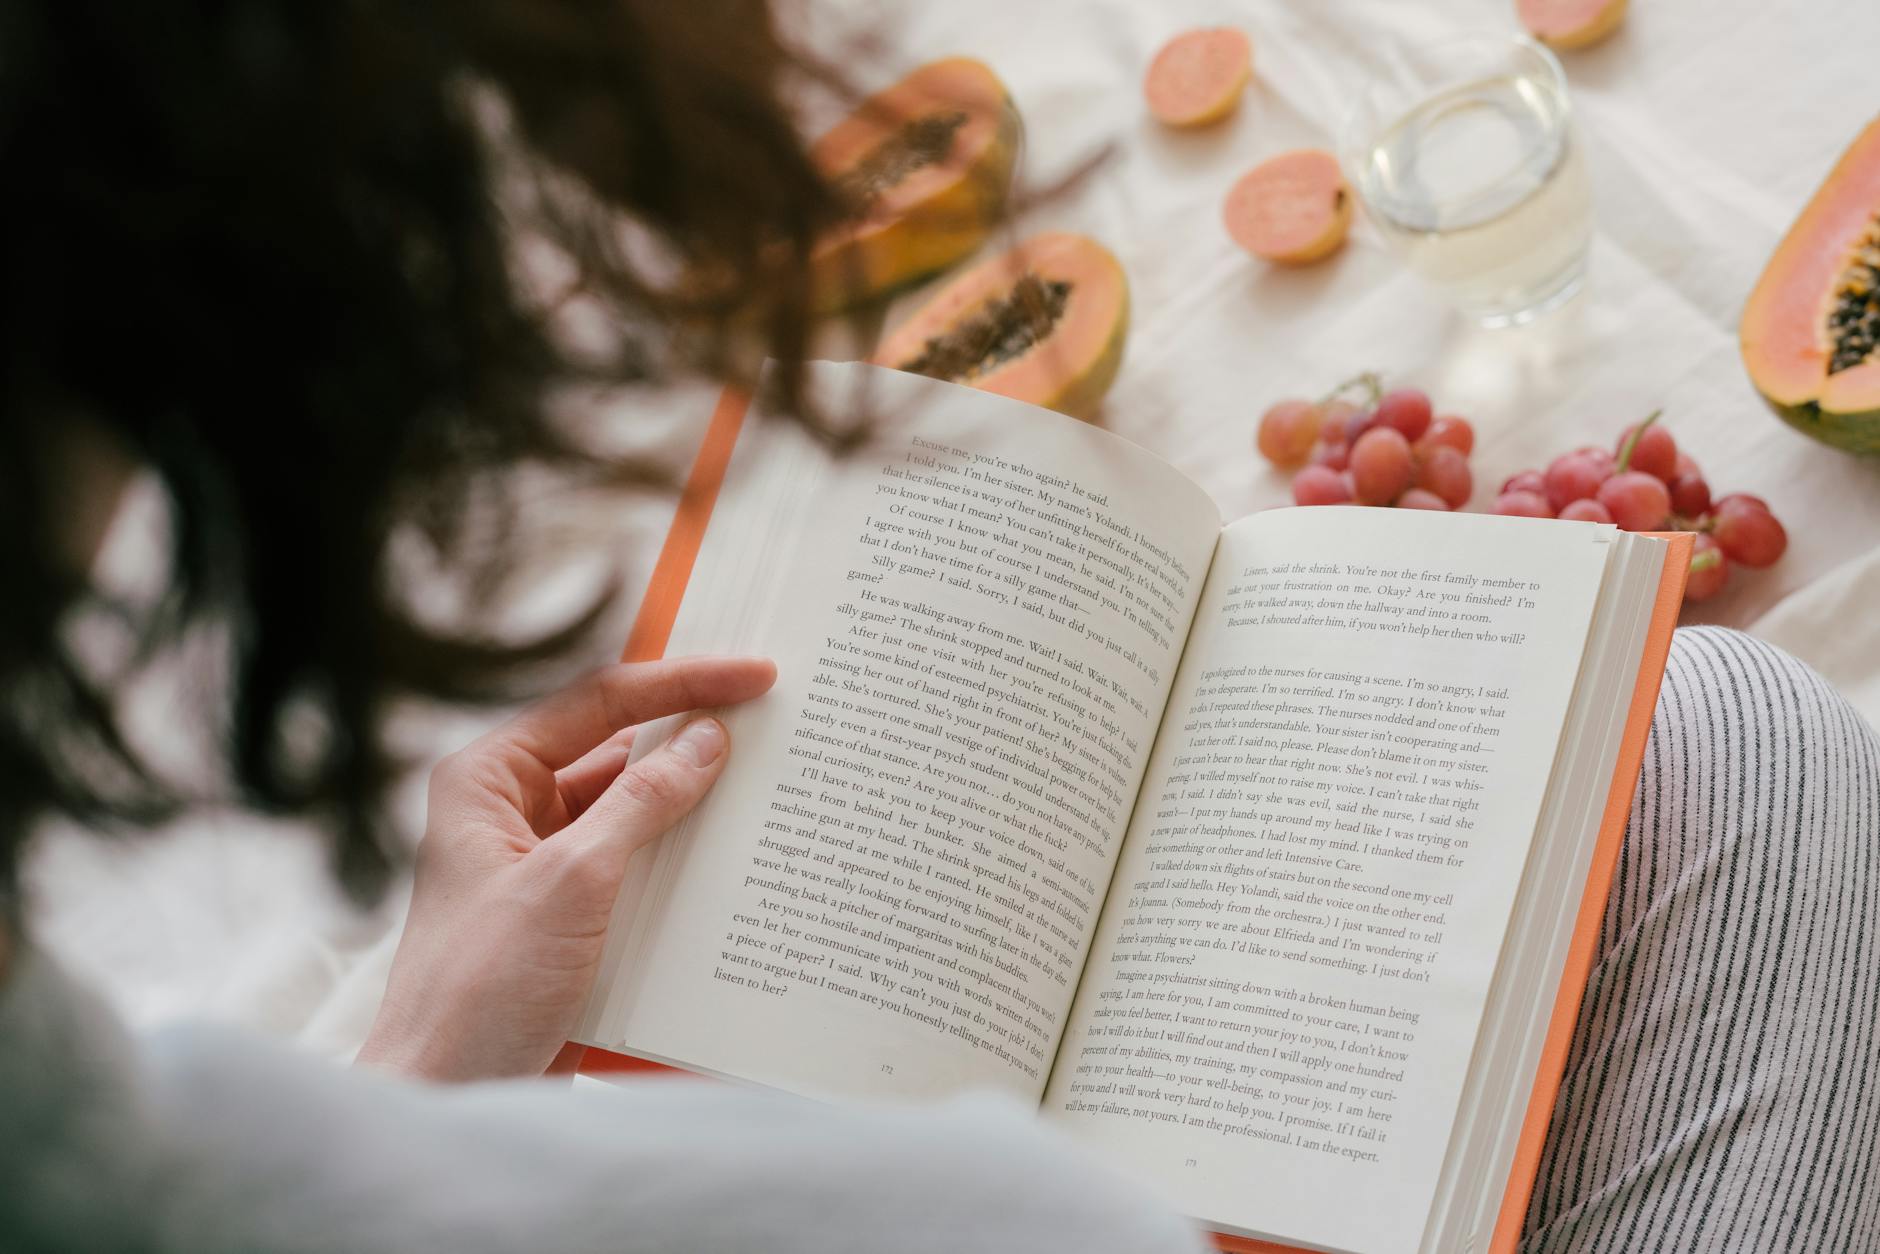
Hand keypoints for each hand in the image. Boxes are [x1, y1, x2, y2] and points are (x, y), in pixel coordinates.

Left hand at [357, 655, 775, 1081]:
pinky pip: (637, 868)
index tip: (752, 676)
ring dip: (694, 805)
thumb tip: (706, 742)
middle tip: (773, 720)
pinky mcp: (570, 917)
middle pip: (617, 751)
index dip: (680, 684)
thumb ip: (641, 803)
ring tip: (770, 787)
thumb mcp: (571, 882)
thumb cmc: (478, 989)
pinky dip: (684, 862)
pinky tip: (738, 862)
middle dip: (692, 739)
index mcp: (488, 780)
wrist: (448, 1096)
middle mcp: (511, 812)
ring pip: (633, 812)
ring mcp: (541, 866)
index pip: (596, 703)